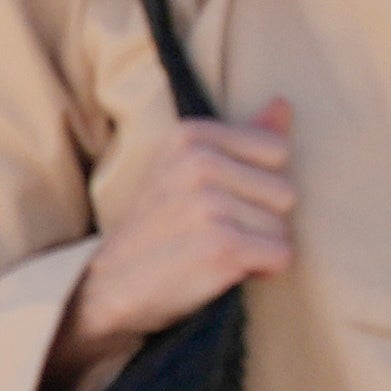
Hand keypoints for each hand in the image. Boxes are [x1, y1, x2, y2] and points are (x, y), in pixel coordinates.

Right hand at [57, 99, 295, 378]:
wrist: (106, 285)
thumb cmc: (157, 228)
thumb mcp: (188, 170)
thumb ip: (242, 137)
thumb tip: (283, 104)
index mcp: (190, 135)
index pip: (276, 151)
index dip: (257, 185)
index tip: (219, 202)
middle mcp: (198, 163)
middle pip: (285, 193)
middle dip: (261, 220)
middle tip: (213, 232)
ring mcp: (208, 205)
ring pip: (282, 229)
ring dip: (258, 249)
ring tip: (213, 252)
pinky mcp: (220, 246)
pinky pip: (280, 257)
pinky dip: (260, 272)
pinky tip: (222, 271)